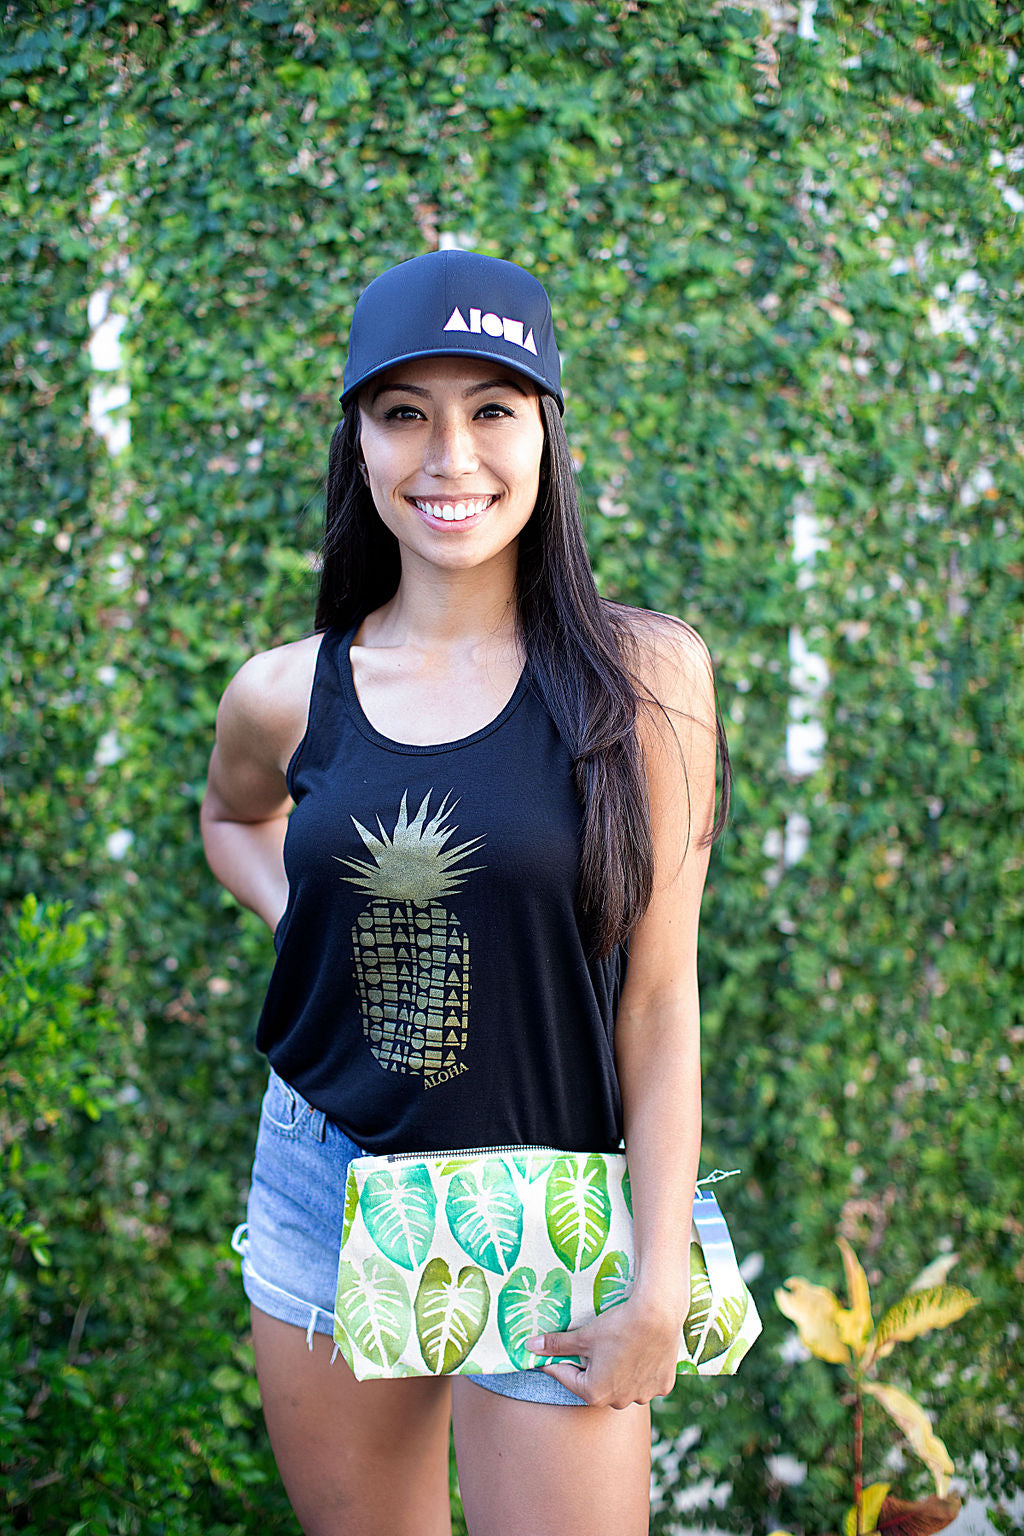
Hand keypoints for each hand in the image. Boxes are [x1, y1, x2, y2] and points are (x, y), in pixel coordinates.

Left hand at [524, 1290, 686, 1408]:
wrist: (658, 1314)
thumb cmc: (617, 1326)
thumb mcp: (583, 1335)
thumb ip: (556, 1345)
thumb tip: (529, 1347)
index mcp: (595, 1393)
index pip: (567, 1378)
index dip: (556, 1363)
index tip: (550, 1354)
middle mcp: (619, 1401)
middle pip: (596, 1384)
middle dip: (589, 1368)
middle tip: (589, 1347)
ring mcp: (643, 1395)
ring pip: (623, 1385)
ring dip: (617, 1373)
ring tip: (617, 1348)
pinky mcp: (663, 1385)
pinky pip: (645, 1381)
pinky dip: (640, 1371)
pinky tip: (639, 1352)